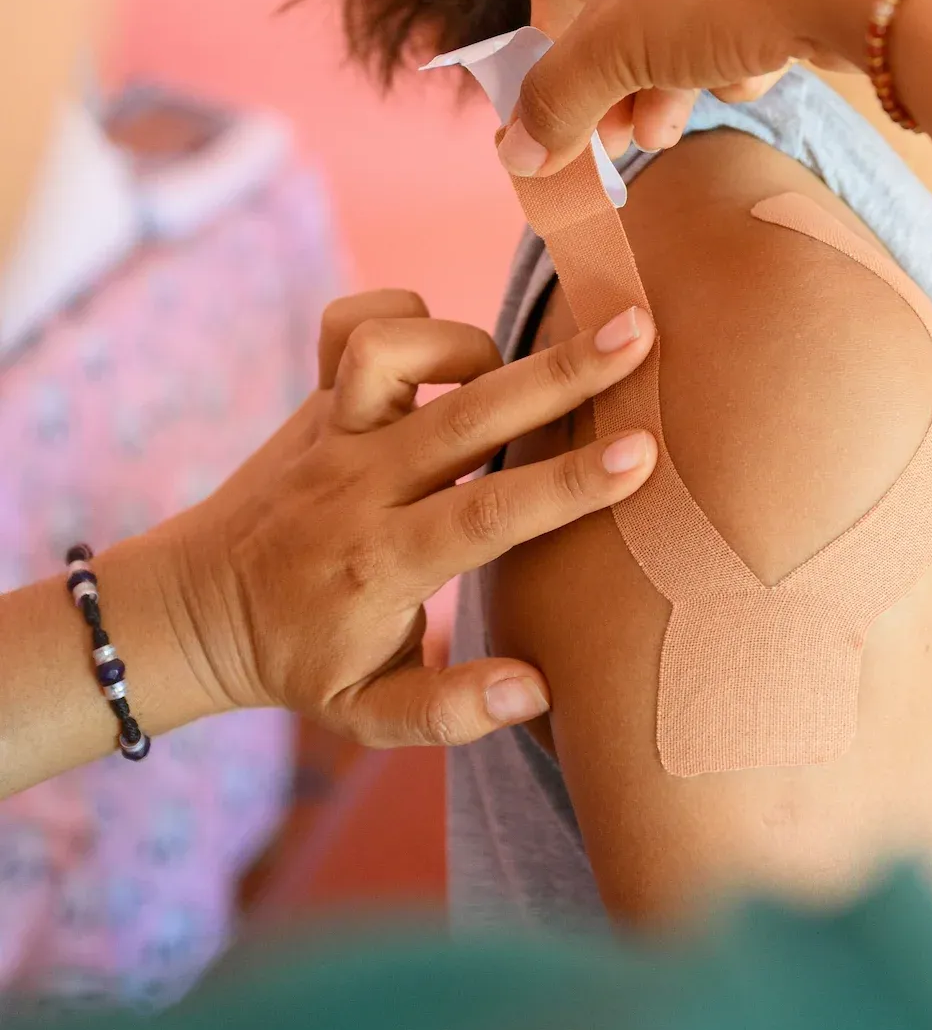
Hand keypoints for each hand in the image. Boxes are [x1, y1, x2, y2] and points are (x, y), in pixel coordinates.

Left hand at [147, 288, 657, 747]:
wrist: (193, 612)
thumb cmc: (301, 662)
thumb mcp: (367, 715)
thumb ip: (449, 711)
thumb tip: (535, 689)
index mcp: (383, 564)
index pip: (486, 515)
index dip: (567, 485)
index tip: (640, 454)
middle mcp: (358, 486)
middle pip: (467, 413)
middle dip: (560, 372)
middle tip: (638, 330)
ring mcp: (332, 432)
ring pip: (395, 349)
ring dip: (468, 343)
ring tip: (516, 371)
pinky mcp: (315, 397)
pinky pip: (349, 323)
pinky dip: (403, 314)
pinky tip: (444, 351)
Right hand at [503, 0, 931, 172]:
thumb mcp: (617, 46)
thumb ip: (556, 99)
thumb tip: (514, 156)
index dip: (549, 41)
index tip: (554, 104)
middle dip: (615, 75)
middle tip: (608, 141)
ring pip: (687, 5)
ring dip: (667, 77)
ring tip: (661, 134)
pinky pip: (745, 4)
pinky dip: (733, 51)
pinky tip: (744, 81)